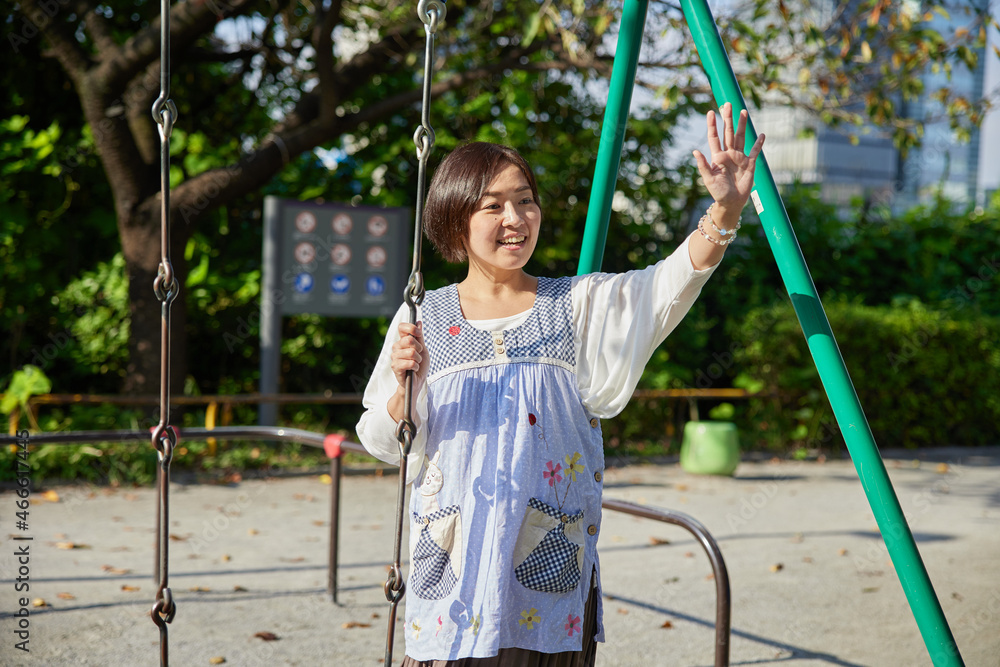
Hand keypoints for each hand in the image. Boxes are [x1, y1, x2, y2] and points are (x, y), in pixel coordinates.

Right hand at [390, 321, 426, 394]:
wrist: (417, 382)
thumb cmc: (420, 366)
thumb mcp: (423, 350)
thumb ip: (420, 337)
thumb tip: (418, 322)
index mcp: (403, 341)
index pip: (402, 327)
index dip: (411, 328)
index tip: (419, 335)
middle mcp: (397, 347)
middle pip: (409, 339)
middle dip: (419, 348)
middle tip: (419, 355)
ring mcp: (395, 356)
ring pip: (411, 352)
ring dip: (418, 360)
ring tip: (416, 364)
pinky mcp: (395, 366)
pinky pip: (410, 362)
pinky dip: (415, 366)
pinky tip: (414, 369)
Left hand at [692, 102, 764, 225]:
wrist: (731, 202)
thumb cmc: (717, 192)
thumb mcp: (708, 179)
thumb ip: (703, 165)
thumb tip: (695, 151)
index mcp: (717, 156)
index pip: (714, 137)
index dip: (712, 125)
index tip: (710, 112)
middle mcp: (728, 154)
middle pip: (728, 133)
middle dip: (727, 119)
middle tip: (728, 104)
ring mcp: (739, 158)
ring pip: (741, 137)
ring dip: (742, 125)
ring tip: (743, 112)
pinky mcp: (749, 164)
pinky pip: (755, 151)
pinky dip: (759, 143)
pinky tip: (762, 134)